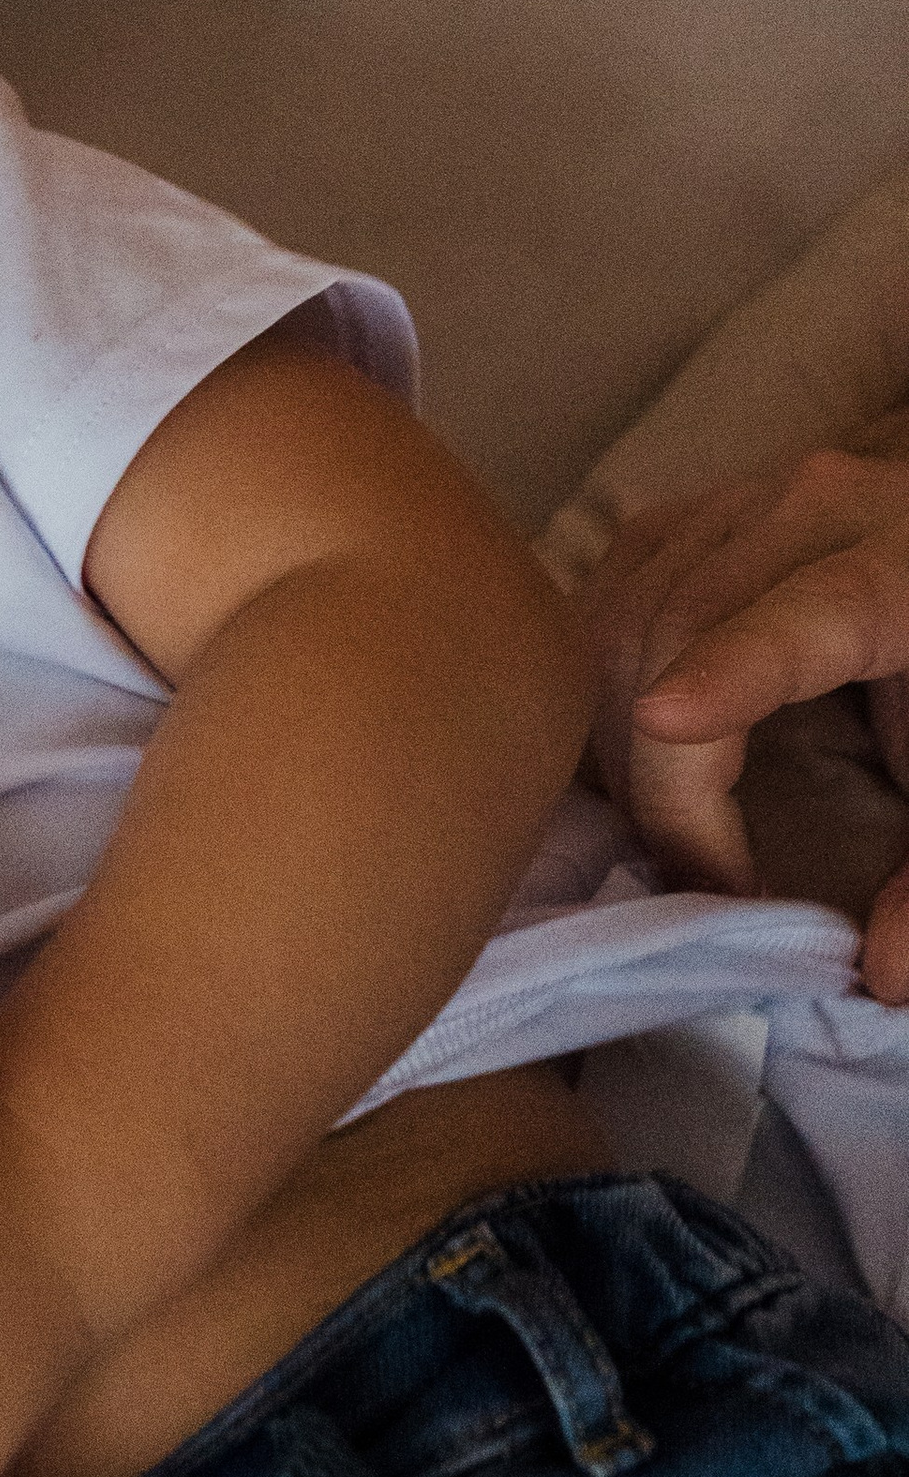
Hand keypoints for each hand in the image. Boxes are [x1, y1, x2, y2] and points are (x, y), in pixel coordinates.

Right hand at [583, 444, 908, 998]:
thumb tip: (879, 973)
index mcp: (895, 566)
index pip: (795, 620)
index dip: (727, 671)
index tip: (663, 724)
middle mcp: (805, 511)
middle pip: (677, 630)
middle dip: (665, 775)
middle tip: (699, 881)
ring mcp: (735, 502)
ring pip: (619, 613)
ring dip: (616, 734)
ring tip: (671, 828)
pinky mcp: (690, 513)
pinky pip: (606, 592)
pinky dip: (597, 678)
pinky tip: (631, 750)